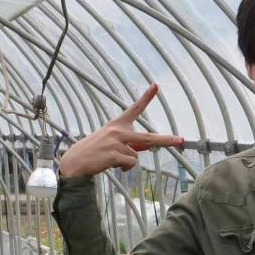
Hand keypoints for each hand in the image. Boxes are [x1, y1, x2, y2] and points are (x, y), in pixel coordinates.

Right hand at [54, 85, 184, 178]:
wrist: (73, 163)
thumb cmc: (92, 152)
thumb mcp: (108, 141)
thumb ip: (125, 142)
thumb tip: (140, 151)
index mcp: (116, 124)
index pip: (134, 109)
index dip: (146, 97)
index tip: (156, 86)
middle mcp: (118, 131)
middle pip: (148, 137)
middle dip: (166, 140)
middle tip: (181, 140)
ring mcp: (116, 143)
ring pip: (135, 156)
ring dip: (127, 163)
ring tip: (111, 161)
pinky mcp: (113, 155)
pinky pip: (130, 164)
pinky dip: (125, 168)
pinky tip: (112, 166)